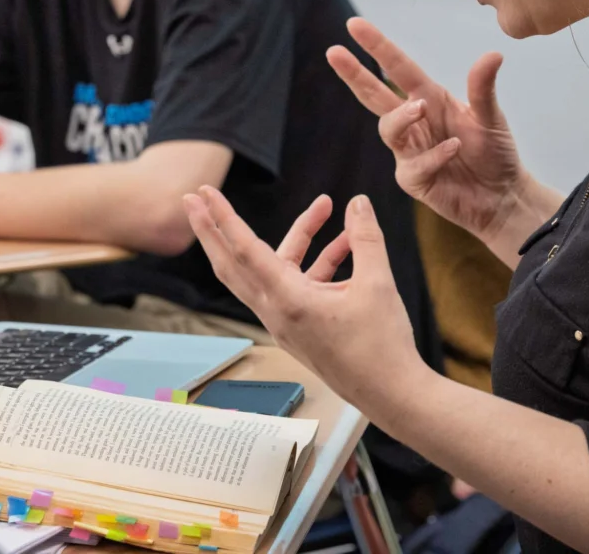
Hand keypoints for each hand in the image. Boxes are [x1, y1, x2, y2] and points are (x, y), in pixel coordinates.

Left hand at [184, 186, 429, 408]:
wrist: (392, 395)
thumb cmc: (382, 346)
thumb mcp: (377, 283)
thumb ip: (366, 238)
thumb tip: (358, 202)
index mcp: (288, 301)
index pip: (244, 250)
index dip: (223, 217)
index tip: (203, 193)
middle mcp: (277, 313)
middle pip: (232, 264)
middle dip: (214, 229)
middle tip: (197, 198)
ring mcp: (286, 323)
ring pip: (270, 271)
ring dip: (295, 238)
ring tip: (325, 207)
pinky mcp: (300, 329)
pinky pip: (296, 285)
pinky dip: (314, 263)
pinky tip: (347, 246)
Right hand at [327, 17, 528, 242]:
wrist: (502, 196)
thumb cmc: (493, 153)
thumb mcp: (490, 116)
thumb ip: (483, 88)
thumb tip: (493, 54)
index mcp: (428, 98)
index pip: (397, 67)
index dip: (376, 46)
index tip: (354, 25)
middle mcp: (414, 122)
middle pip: (374, 94)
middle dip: (354, 74)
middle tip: (334, 52)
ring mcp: (409, 151)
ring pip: (389, 129)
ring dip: (401, 117)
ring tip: (421, 107)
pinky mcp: (413, 179)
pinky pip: (414, 164)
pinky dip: (433, 155)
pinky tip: (453, 147)